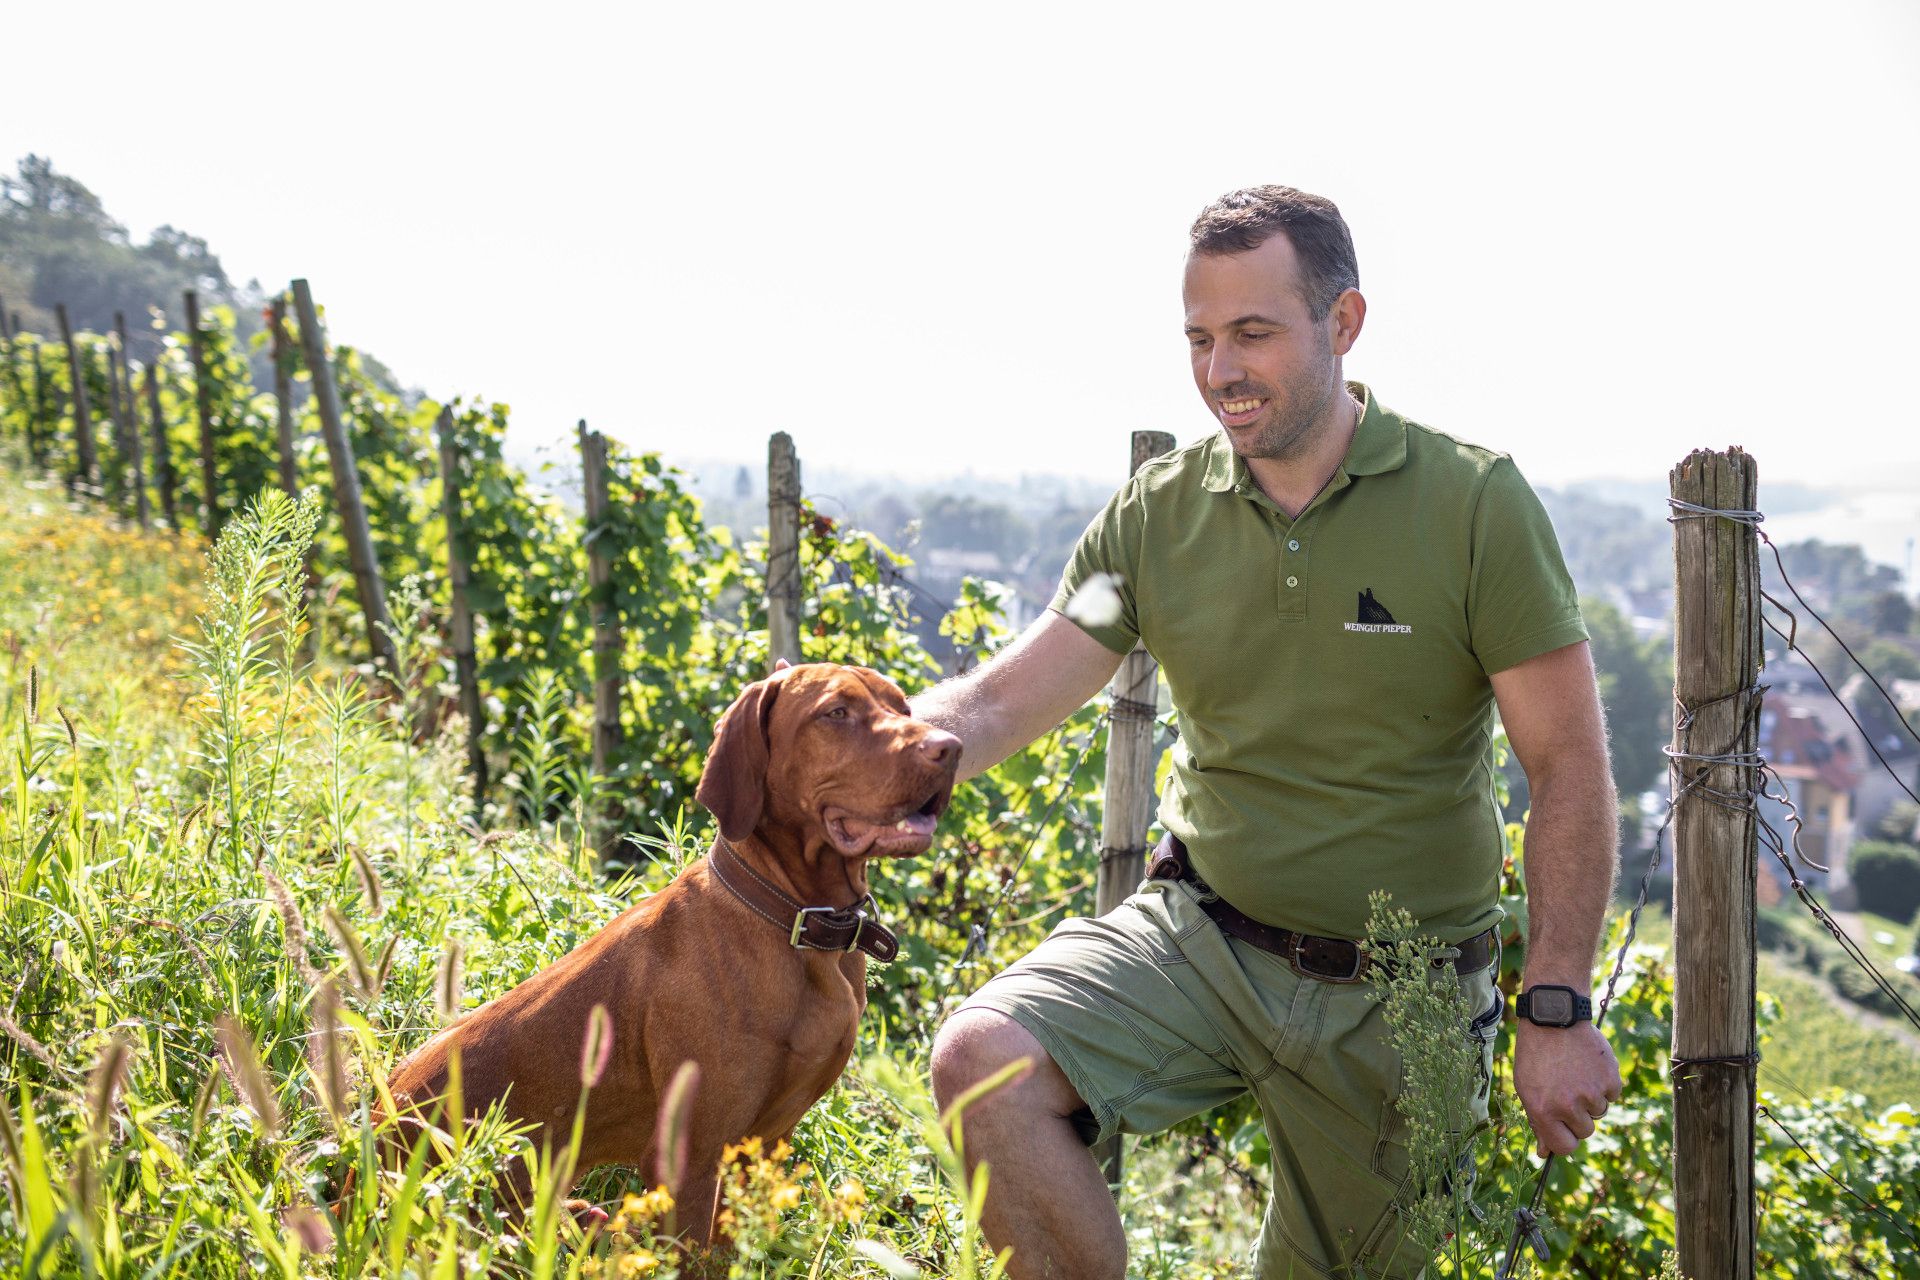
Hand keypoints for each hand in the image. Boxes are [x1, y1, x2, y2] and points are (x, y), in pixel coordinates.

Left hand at [1513, 1019, 1622, 1156]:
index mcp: (1542, 1110)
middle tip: (1566, 1091)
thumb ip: (1539, 1122)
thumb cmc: (1536, 1055)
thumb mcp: (1527, 1088)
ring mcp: (1591, 1093)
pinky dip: (1603, 1084)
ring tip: (1575, 1073)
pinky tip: (1588, 1066)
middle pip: (1585, 1132)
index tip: (1564, 1131)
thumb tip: (1545, 1154)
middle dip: (1577, 1117)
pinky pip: (1611, 1095)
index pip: (1565, 1147)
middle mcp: (1567, 1105)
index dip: (1566, 1140)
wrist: (1553, 1018)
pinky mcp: (1610, 1079)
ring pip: (1599, 1113)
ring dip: (1591, 1099)